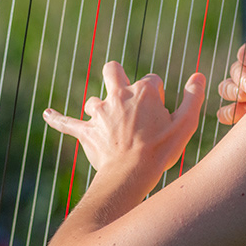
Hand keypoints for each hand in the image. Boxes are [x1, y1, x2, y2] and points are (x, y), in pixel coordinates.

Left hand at [43, 62, 204, 178]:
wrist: (132, 174)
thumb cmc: (161, 150)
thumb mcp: (186, 123)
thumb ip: (193, 97)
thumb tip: (199, 76)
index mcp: (143, 91)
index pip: (152, 80)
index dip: (158, 95)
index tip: (161, 116)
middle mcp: (118, 95)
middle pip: (112, 71)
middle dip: (117, 75)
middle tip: (124, 89)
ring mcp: (99, 113)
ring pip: (94, 100)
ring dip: (100, 107)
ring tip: (109, 124)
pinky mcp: (86, 132)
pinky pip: (67, 123)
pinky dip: (57, 119)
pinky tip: (46, 114)